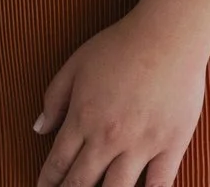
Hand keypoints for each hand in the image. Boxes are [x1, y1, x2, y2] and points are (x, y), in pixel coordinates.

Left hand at [33, 10, 208, 186]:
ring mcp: (141, 145)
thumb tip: (38, 128)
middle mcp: (108, 138)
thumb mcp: (75, 65)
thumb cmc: (119, 46)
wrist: (167, 37)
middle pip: (82, 181)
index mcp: (82, 118)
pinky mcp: (171, 147)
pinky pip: (159, 184)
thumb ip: (54, 99)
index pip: (59, 162)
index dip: (48, 181)